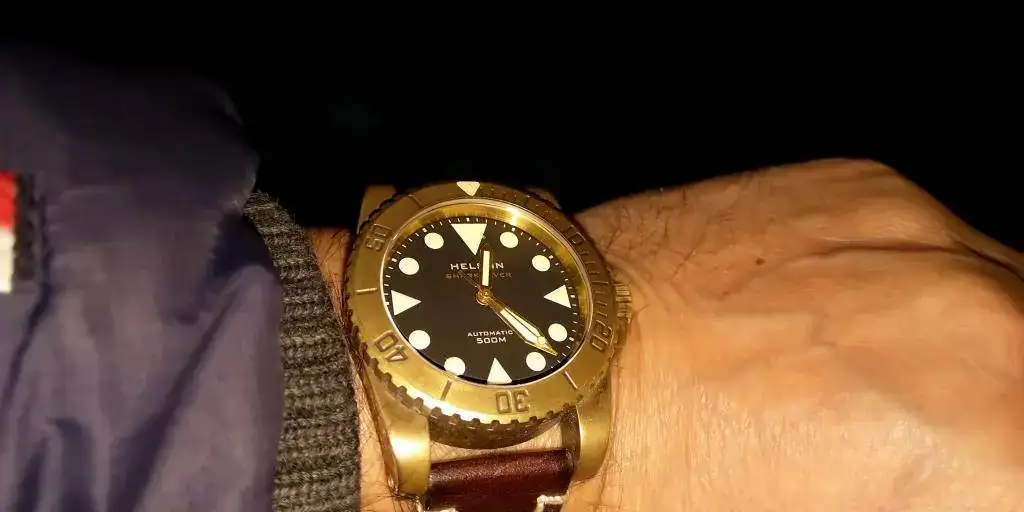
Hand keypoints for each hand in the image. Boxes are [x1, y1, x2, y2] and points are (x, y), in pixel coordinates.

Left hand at [311, 159, 1023, 510]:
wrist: (558, 368)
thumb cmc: (662, 478)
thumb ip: (917, 486)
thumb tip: (932, 472)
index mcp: (979, 441)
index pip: (1021, 456)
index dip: (986, 476)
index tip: (960, 479)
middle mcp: (977, 321)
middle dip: (992, 419)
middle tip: (930, 444)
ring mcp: (922, 237)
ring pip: (1014, 301)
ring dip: (982, 354)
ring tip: (899, 396)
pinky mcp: (868, 188)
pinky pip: (947, 245)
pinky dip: (929, 290)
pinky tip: (855, 326)